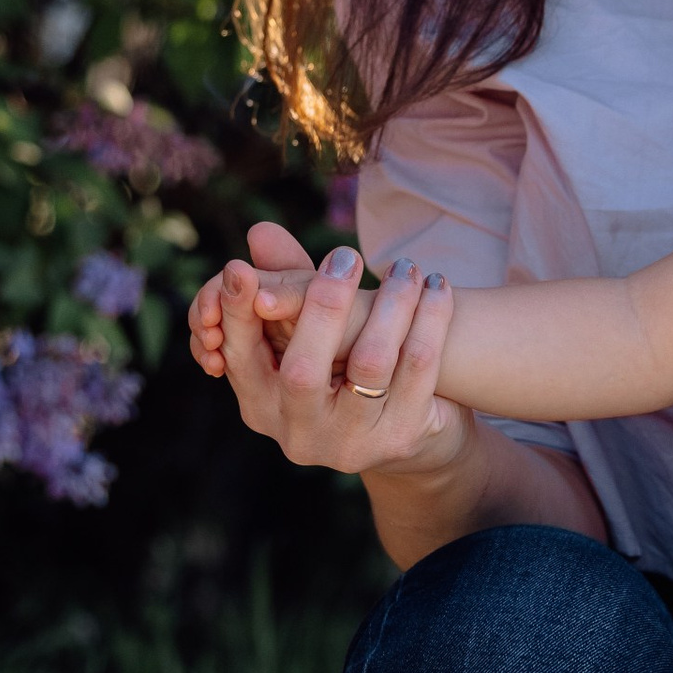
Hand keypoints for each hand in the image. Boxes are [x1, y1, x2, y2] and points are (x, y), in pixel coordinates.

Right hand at [195, 225, 470, 478]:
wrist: (414, 435)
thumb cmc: (348, 370)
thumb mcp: (314, 334)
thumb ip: (287, 283)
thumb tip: (259, 231)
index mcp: (262, 405)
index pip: (240, 356)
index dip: (236, 314)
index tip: (240, 268)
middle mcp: (300, 432)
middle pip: (302, 371)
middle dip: (322, 305)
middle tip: (346, 256)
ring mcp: (352, 441)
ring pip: (370, 362)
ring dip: (391, 303)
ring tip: (406, 267)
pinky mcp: (403, 436)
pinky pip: (419, 366)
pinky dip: (430, 318)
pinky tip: (437, 287)